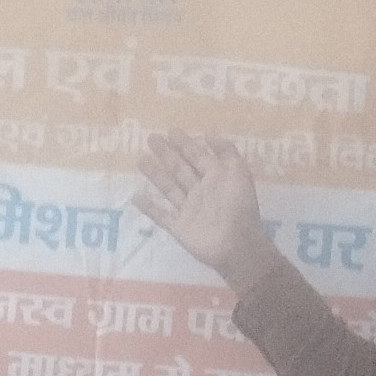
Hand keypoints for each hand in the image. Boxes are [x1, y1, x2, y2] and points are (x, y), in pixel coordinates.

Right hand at [134, 132, 278, 290]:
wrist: (236, 244)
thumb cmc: (239, 206)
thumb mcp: (239, 172)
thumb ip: (226, 151)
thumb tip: (208, 133)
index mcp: (216, 178)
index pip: (197, 156)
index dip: (185, 143)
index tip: (171, 131)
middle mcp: (200, 191)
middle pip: (180, 168)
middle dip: (166, 153)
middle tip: (151, 138)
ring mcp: (189, 210)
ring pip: (168, 188)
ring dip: (155, 173)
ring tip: (140, 159)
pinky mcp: (179, 228)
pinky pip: (162, 215)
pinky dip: (149, 207)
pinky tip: (136, 196)